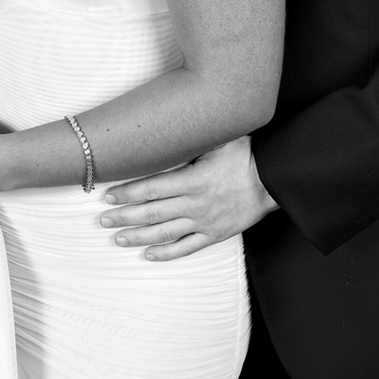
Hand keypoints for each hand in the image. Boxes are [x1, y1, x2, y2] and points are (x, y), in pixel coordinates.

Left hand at [101, 137, 278, 260]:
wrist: (275, 181)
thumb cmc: (247, 155)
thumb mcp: (219, 139)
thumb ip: (193, 137)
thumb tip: (167, 124)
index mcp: (194, 179)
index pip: (151, 188)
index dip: (127, 192)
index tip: (108, 194)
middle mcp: (195, 203)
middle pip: (152, 213)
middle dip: (124, 216)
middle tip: (103, 219)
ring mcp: (204, 221)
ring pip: (164, 233)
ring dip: (138, 236)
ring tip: (118, 238)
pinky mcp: (215, 234)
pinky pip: (187, 247)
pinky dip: (166, 253)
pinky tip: (149, 254)